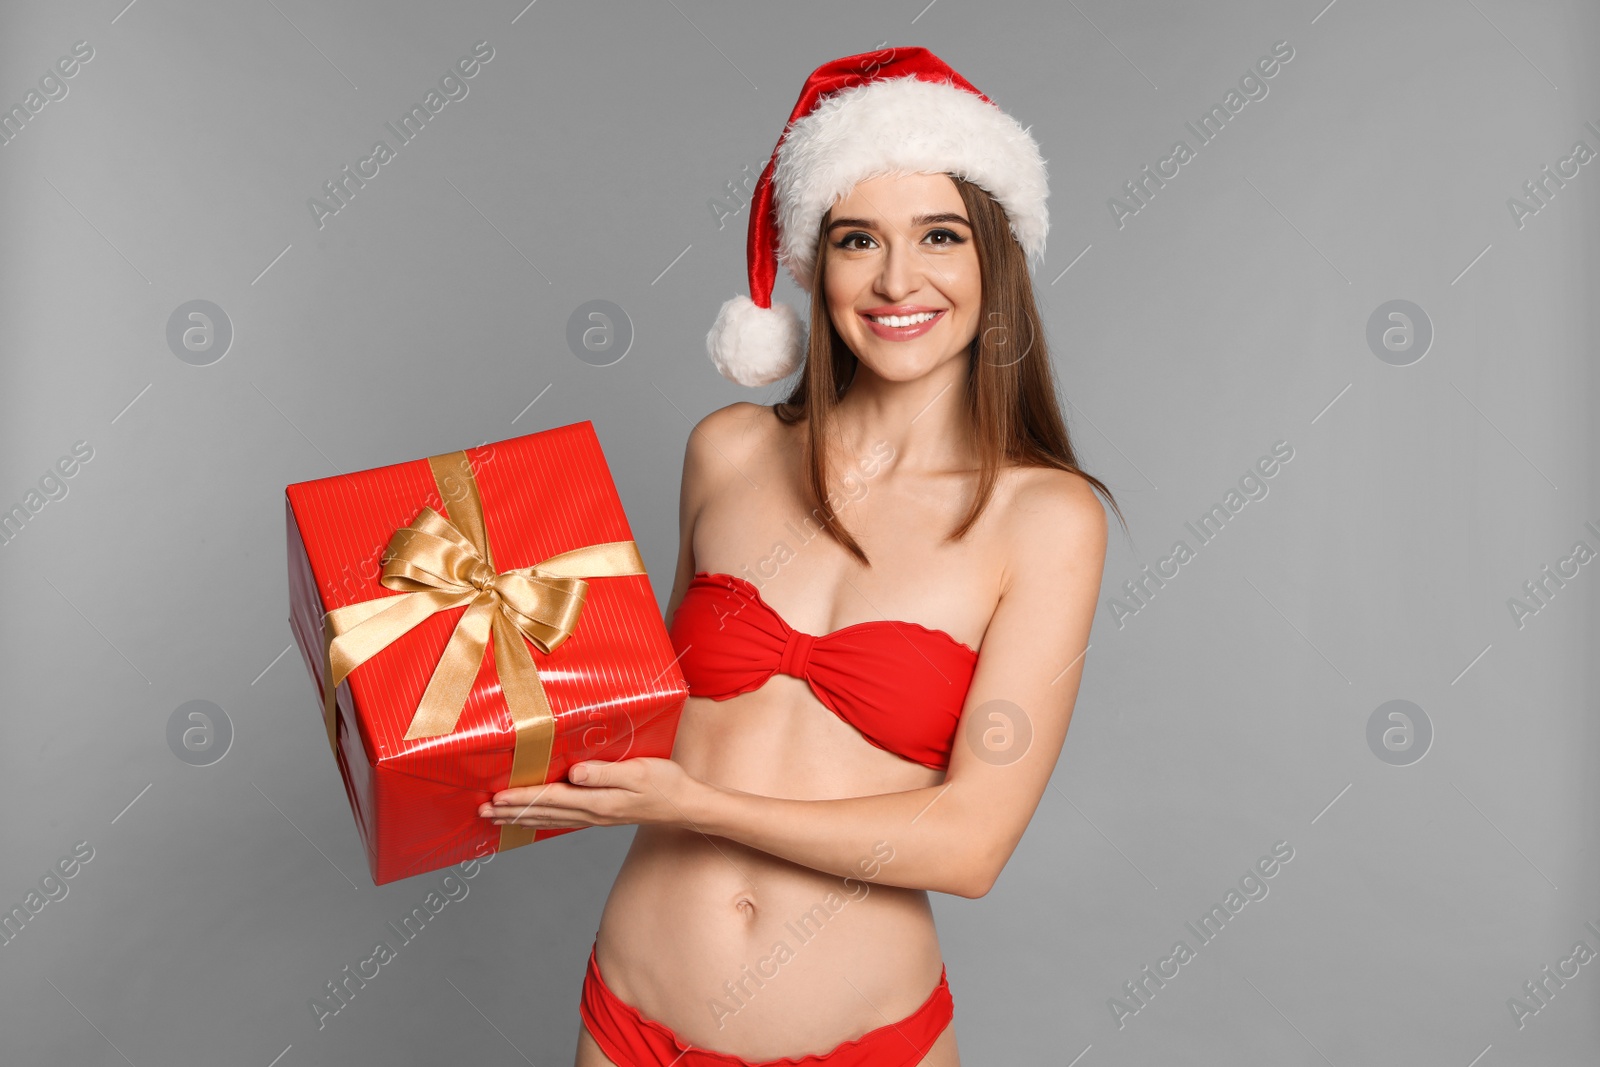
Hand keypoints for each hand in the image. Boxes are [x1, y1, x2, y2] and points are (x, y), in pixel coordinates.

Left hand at [477, 757, 703, 830]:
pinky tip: (534, 819)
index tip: (496, 797)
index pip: (551, 798)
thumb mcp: (638, 772)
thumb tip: (574, 772)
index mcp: (598, 801)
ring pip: (550, 819)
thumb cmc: (666, 783)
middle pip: (544, 812)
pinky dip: (542, 820)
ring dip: (521, 818)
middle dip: (511, 811)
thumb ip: (604, 773)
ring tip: (496, 818)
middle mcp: (592, 813)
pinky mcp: (602, 816)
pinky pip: (564, 821)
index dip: (522, 797)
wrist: (686, 807)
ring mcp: (596, 818)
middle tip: (482, 811)